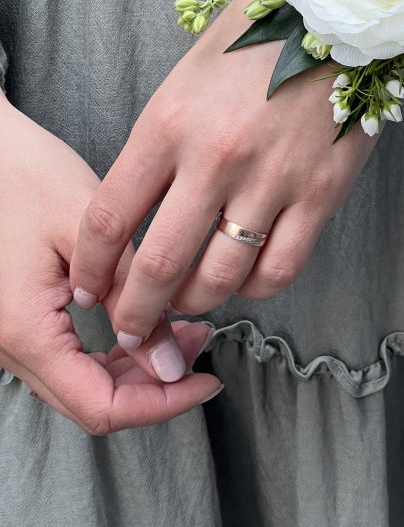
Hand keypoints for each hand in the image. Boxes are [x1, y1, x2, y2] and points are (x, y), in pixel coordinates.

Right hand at [0, 95, 222, 433]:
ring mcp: (9, 335)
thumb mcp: (88, 228)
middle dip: (155, 383)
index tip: (206, 379)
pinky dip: (112, 347)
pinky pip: (68, 355)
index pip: (100, 406)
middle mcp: (9, 345)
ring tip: (185, 324)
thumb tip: (171, 362)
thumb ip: (131, 294)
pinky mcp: (18, 317)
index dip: (160, 403)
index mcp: (24, 330)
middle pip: (91, 401)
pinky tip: (147, 314)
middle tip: (203, 340)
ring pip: (80, 381)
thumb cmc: (26, 173)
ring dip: (136, 365)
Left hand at [69, 0, 379, 346]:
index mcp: (169, 122)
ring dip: (196, 303)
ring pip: (220, 277)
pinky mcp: (321, 191)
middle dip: (135, 312)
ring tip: (189, 302)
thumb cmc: (255, 36)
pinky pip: (280, 268)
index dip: (93, 267)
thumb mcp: (187, 75)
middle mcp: (215, 158)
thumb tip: (142, 207)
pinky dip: (256, 288)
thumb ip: (159, 139)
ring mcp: (272, 178)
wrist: (337, 11)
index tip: (90, 288)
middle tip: (129, 326)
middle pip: (159, 266)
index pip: (110, 217)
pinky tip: (247, 277)